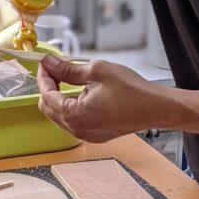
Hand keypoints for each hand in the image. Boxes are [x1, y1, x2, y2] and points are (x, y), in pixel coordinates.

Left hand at [37, 56, 171, 141]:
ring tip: (69, 78)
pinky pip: (74, 121)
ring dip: (60, 97)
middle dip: (49, 87)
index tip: (46, 63)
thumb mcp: (96, 71)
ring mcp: (86, 135)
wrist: (155, 107)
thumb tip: (50, 64)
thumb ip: (67, 69)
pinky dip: (71, 106)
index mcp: (74, 115)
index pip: (46, 95)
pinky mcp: (95, 135)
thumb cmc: (131, 90)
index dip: (43, 76)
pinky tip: (82, 92)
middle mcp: (77, 130)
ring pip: (60, 115)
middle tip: (56, 68)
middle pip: (48, 108)